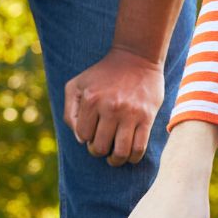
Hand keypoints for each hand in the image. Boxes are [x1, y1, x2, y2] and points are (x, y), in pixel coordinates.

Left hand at [65, 48, 164, 165]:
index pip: (83, 135)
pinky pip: (139, 147)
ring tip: (114, 158)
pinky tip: (129, 157)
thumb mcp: (77, 85)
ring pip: (121, 152)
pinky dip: (133, 158)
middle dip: (99, 151)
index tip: (92, 133)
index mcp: (91, 100)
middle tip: (102, 146)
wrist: (136, 57)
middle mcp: (110, 108)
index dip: (86, 138)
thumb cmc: (102, 74)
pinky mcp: (147, 117)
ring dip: (115, 160)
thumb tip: (80, 138)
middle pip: (100, 147)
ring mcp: (130, 113)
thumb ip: (70, 111)